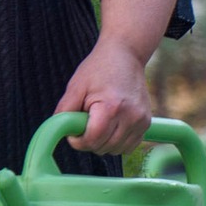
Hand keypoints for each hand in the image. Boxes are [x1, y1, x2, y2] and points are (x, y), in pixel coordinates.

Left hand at [54, 33, 152, 154]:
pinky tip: (110, 127)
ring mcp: (141, 120)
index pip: (92, 140)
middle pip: (103, 147)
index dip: (77, 140)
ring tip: (97, 122)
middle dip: (88, 141)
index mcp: (111, 107)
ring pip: (115, 150)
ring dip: (102, 143)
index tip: (73, 131)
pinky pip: (128, 146)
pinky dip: (116, 143)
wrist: (126, 55)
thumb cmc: (98, 68)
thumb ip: (65, 111)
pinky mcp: (146, 123)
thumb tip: (59, 131)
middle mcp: (130, 116)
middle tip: (84, 123)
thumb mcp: (76, 86)